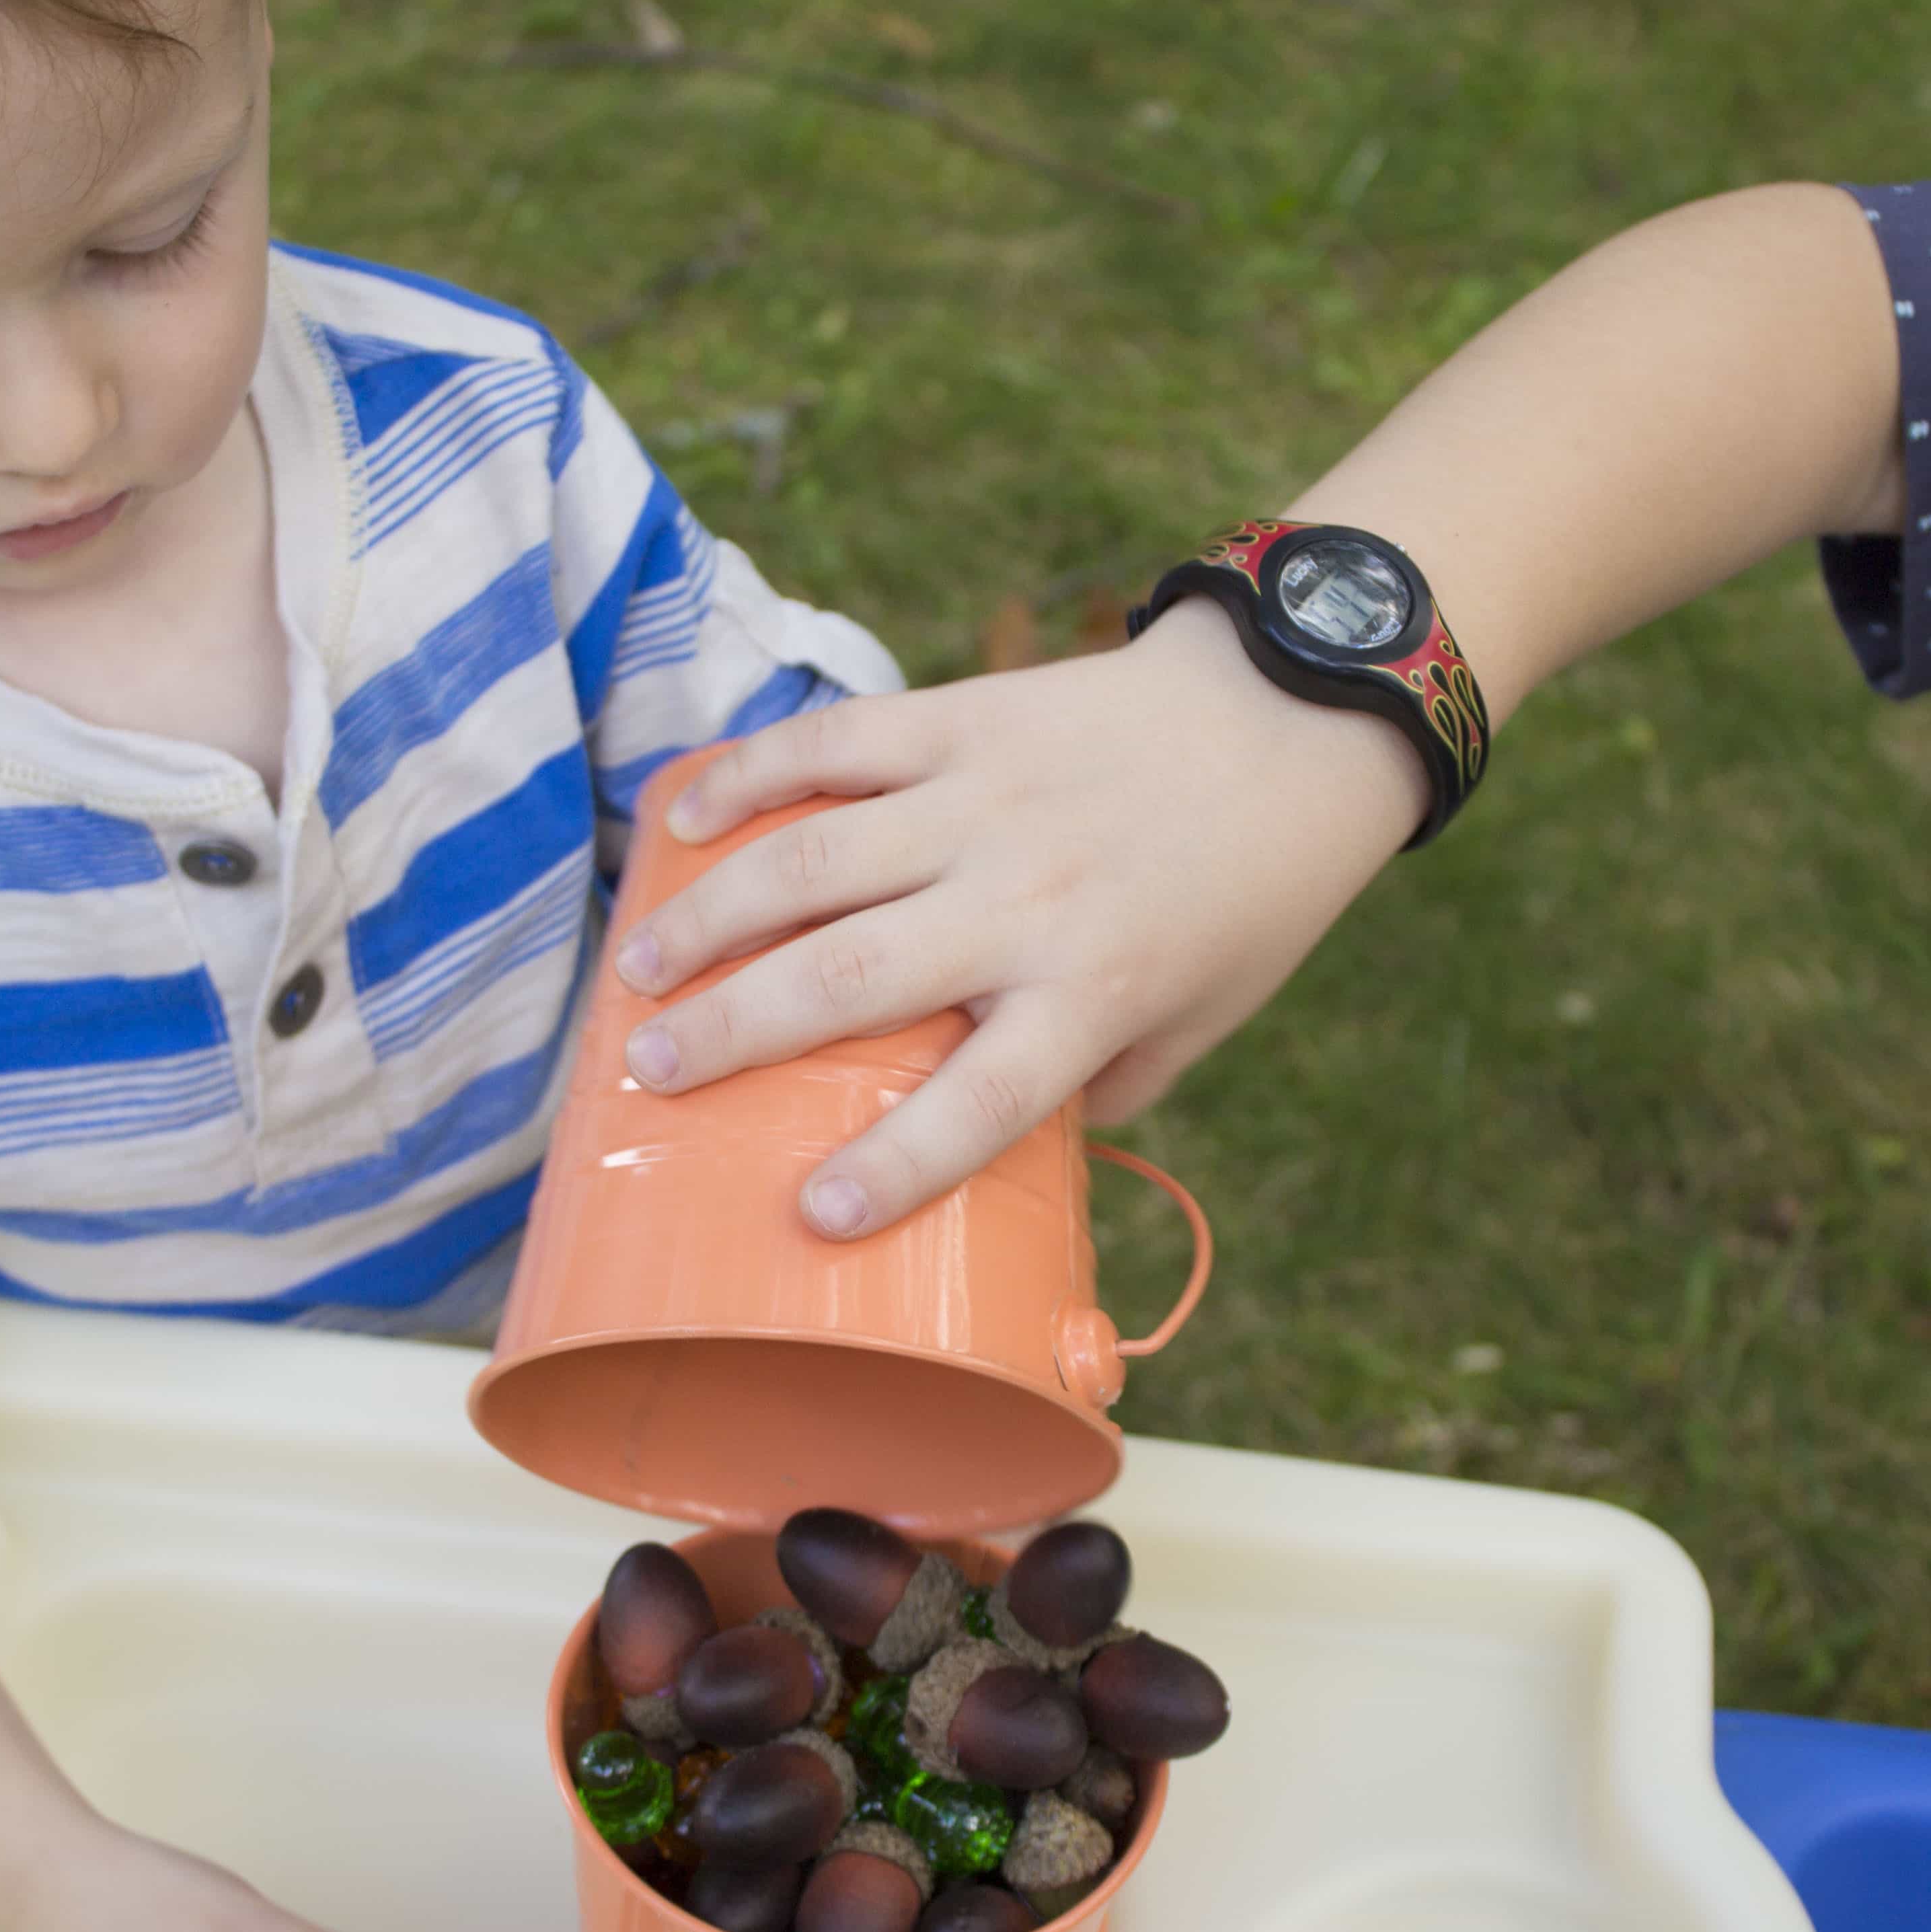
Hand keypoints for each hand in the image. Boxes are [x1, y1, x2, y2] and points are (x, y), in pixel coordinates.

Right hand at [615, 599, 1430, 1237]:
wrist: (1295, 716)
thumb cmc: (1249, 889)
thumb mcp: (1201, 1019)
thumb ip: (1100, 1081)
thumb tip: (990, 1133)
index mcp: (1095, 990)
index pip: (985, 1099)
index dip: (899, 1164)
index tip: (817, 1215)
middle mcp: (1029, 901)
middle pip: (852, 976)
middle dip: (733, 1032)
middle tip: (647, 1073)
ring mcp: (986, 801)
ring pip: (813, 859)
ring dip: (708, 915)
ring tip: (635, 969)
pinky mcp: (965, 719)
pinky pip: (834, 744)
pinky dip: (748, 776)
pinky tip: (682, 816)